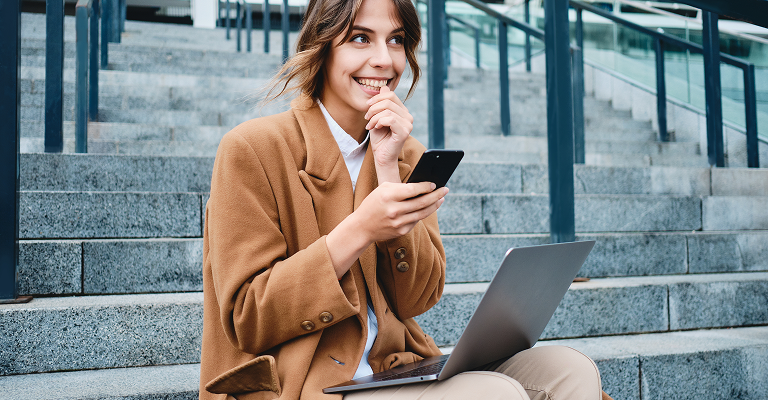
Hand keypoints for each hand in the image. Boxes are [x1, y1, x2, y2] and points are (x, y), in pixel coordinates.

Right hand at [325, 181, 448, 278]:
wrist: (362, 227)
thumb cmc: (374, 204)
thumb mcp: (383, 190)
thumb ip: (401, 187)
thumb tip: (422, 187)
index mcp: (389, 196)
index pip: (413, 190)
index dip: (426, 187)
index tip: (434, 184)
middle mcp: (394, 210)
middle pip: (422, 202)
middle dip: (437, 195)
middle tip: (445, 190)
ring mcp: (398, 222)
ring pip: (422, 213)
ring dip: (435, 205)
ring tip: (441, 198)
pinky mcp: (401, 231)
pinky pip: (416, 221)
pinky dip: (423, 213)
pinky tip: (429, 207)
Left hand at [365, 86, 412, 183]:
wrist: (381, 156)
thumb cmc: (380, 138)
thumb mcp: (377, 117)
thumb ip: (381, 103)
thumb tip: (384, 87)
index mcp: (403, 111)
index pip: (391, 95)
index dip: (376, 98)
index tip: (367, 108)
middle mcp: (408, 116)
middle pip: (388, 101)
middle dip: (373, 108)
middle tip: (366, 118)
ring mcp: (408, 124)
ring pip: (387, 110)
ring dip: (374, 117)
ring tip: (369, 125)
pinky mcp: (405, 132)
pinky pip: (390, 119)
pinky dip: (379, 122)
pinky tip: (375, 128)